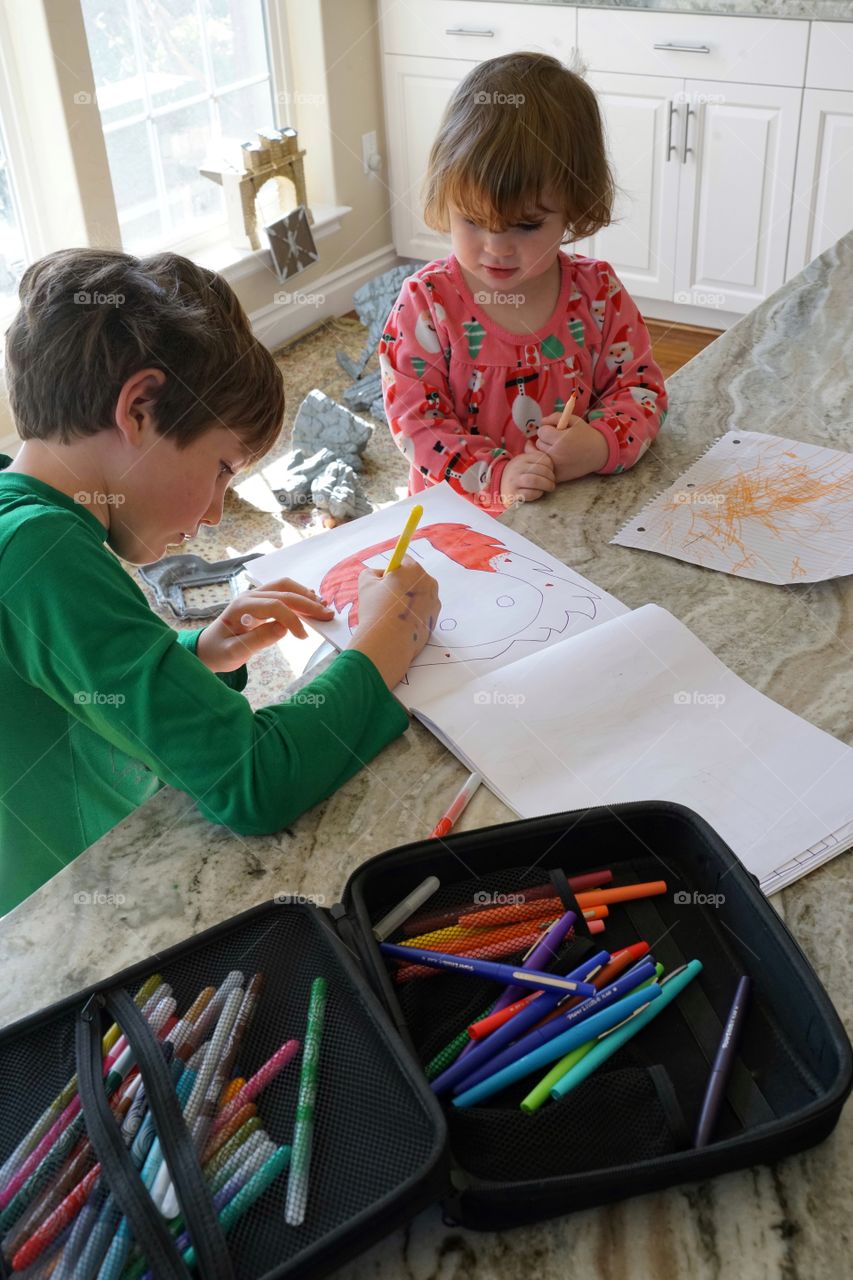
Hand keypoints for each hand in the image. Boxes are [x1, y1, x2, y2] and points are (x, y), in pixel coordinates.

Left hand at [196, 578, 333, 672]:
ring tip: (324, 606)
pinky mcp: (262, 601)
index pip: (274, 605)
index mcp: (241, 607)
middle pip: (283, 592)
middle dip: (307, 603)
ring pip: (285, 586)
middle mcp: (250, 596)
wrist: (208, 648)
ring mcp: (256, 596)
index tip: (303, 637)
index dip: (292, 619)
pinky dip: (300, 595)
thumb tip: (284, 628)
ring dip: (305, 595)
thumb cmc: (218, 652)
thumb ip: (257, 640)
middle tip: (328, 615)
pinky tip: (313, 602)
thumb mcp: (233, 652)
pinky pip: (283, 591)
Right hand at [347, 559, 440, 688]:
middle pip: (414, 578)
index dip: (392, 570)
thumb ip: (373, 572)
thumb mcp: (366, 582)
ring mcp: (434, 603)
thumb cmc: (377, 608)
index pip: (404, 561)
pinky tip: (399, 623)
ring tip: (392, 614)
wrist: (388, 642)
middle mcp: (429, 583)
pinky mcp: (434, 620)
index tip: (384, 581)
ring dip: (407, 600)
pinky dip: (412, 614)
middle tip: (385, 599)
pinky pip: (422, 611)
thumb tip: (381, 575)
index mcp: (414, 570)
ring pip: (418, 596)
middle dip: (401, 585)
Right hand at [500, 443, 555, 504]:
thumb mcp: (524, 461)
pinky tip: (539, 493)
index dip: (551, 466)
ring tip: (550, 488)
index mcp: (522, 458)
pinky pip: (530, 493)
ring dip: (546, 485)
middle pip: (541, 470)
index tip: (552, 472)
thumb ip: (535, 455)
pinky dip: (538, 494)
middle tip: (553, 482)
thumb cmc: (518, 473)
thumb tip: (548, 447)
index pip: (543, 459)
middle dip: (551, 477)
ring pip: (535, 481)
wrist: (498, 484)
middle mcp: (517, 468)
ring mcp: (514, 481)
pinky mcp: (513, 493)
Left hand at [535, 416, 609, 482]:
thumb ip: (555, 417)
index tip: (556, 431)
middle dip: (546, 439)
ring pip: (540, 455)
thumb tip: (541, 422)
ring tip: (558, 449)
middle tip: (558, 440)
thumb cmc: (585, 435)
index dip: (548, 429)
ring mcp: (556, 467)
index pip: (541, 431)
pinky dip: (548, 462)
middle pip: (539, 444)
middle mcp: (556, 455)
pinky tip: (558, 458)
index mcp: (560, 440)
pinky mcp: (557, 476)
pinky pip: (544, 466)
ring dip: (545, 450)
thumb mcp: (574, 420)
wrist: (598, 453)